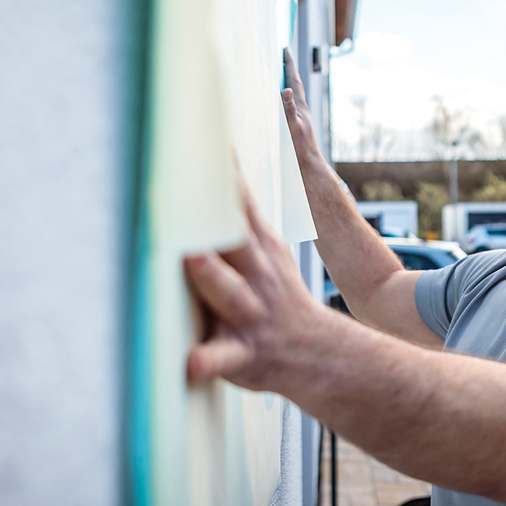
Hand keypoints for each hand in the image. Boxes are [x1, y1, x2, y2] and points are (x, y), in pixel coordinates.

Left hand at [184, 182, 324, 392]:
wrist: (318, 352)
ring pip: (230, 291)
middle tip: (188, 193)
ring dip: (212, 274)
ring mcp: (251, 313)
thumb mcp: (268, 250)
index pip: (241, 205)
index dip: (226, 177)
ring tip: (193, 259)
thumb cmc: (277, 295)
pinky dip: (208, 360)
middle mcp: (257, 275)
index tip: (208, 142)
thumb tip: (220, 162)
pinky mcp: (243, 352)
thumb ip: (241, 215)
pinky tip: (192, 363)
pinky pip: (223, 357)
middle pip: (236, 239)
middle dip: (216, 217)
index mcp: (260, 249)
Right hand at [281, 48, 325, 171]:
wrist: (308, 164)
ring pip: (292, 94)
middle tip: (283, 56)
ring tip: (280, 72)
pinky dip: (283, 97)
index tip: (286, 49)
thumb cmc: (300, 147)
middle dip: (288, 69)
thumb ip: (289, 108)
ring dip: (286, 82)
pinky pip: (288, 105)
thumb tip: (286, 89)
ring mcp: (300, 116)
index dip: (289, 64)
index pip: (294, 80)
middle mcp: (301, 108)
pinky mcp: (296, 124)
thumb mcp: (293, 126)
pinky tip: (280, 100)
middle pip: (294, 83)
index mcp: (300, 106)